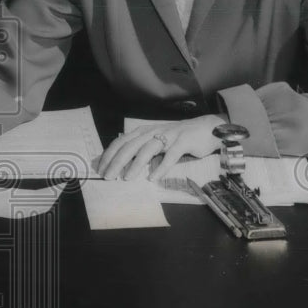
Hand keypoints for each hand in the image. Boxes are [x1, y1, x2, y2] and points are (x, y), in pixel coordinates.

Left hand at [96, 113, 227, 180]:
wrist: (207, 129)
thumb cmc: (178, 138)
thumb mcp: (156, 140)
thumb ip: (141, 147)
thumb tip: (121, 161)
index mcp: (144, 131)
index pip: (121, 142)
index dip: (109, 154)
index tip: (100, 168)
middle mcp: (153, 131)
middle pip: (130, 146)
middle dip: (116, 161)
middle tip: (107, 176)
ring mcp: (168, 136)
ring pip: (147, 150)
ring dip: (135, 165)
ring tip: (126, 178)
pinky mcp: (183, 142)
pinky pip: (170, 155)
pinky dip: (161, 167)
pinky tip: (153, 178)